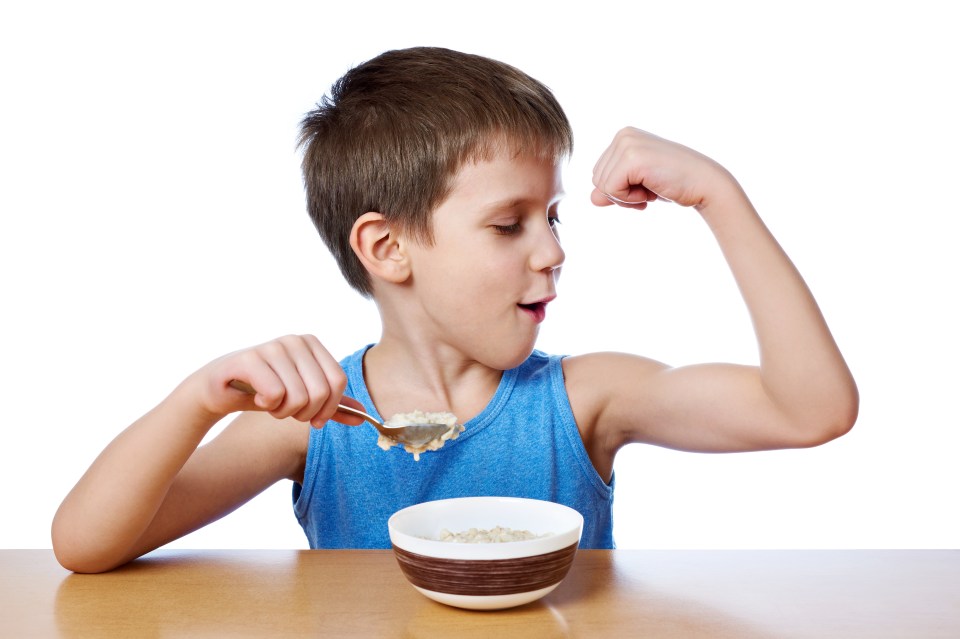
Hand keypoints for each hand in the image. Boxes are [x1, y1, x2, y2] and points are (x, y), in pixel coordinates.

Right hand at [191, 334, 363, 427]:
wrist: (219, 390)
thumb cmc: (264, 391)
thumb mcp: (303, 398)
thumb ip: (333, 406)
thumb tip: (363, 417)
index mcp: (312, 344)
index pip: (338, 382)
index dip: (328, 409)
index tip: (313, 419)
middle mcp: (294, 341)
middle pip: (321, 391)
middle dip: (304, 413)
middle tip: (286, 411)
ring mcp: (272, 347)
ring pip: (298, 397)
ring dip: (283, 412)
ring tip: (269, 403)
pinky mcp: (250, 359)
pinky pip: (275, 394)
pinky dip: (267, 406)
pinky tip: (255, 397)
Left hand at [590, 127, 736, 211]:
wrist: (705, 184)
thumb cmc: (674, 184)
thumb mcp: (638, 186)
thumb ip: (613, 190)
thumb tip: (593, 198)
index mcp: (623, 137)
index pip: (599, 174)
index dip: (619, 190)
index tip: (645, 186)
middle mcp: (623, 135)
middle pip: (597, 179)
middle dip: (621, 194)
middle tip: (649, 190)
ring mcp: (627, 144)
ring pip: (602, 185)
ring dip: (626, 198)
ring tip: (652, 189)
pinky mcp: (632, 158)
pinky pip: (610, 190)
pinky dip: (629, 199)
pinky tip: (651, 192)